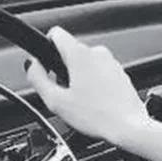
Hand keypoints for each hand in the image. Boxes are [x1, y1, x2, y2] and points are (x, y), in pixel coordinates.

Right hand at [27, 26, 148, 145]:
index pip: (56, 34)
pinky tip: (96, 102)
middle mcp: (98, 53)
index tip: (46, 64)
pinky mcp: (120, 74)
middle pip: (71, 52)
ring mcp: (112, 63)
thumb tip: (32, 65)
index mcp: (80, 54)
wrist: (129, 127)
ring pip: (86, 63)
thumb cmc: (97, 116)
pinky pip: (100, 73)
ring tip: (83, 101)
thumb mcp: (56, 101)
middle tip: (66, 94)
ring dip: (80, 78)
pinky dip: (95, 83)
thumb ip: (37, 78)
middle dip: (64, 69)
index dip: (46, 47)